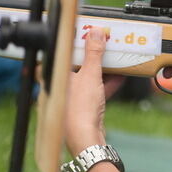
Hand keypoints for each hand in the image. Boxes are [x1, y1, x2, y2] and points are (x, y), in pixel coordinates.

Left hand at [65, 26, 108, 155]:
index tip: (81, 34)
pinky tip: (118, 78)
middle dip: (88, 55)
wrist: (86, 138)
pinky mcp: (81, 109)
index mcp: (53, 77)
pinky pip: (92, 91)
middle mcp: (58, 88)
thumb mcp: (90, 74)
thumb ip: (94, 52)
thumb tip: (96, 32)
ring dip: (99, 69)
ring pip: (84, 79)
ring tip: (112, 59)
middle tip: (99, 44)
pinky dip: (103, 84)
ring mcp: (69, 100)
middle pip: (73, 66)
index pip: (56, 54)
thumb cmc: (79, 109)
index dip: (67, 43)